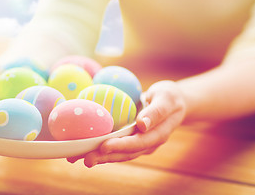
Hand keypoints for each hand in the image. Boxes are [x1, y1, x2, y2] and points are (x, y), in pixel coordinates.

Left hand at [67, 80, 186, 167]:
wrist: (175, 102)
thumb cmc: (170, 97)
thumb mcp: (166, 98)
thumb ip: (156, 111)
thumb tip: (141, 124)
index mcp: (158, 134)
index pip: (138, 143)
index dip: (121, 146)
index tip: (104, 146)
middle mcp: (148, 143)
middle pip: (126, 153)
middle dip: (106, 157)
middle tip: (86, 159)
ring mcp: (140, 144)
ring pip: (119, 154)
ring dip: (101, 157)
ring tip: (79, 158)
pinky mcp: (132, 140)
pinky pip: (117, 147)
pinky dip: (102, 150)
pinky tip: (85, 149)